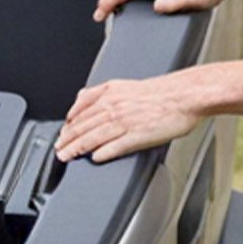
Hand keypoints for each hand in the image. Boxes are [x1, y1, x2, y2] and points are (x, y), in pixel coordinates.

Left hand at [54, 72, 203, 163]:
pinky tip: (94, 159)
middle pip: (82, 126)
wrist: (184, 96)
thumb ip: (101, 92)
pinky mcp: (137, 135)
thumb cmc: (161, 93)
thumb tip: (81, 98)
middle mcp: (114, 107)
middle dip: (66, 140)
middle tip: (57, 150)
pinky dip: (102, 153)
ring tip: (67, 156)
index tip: (61, 135)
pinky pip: (114, 146)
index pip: (80, 112)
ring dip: (76, 148)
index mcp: (110, 94)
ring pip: (93, 137)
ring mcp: (125, 122)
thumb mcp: (124, 84)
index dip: (67, 126)